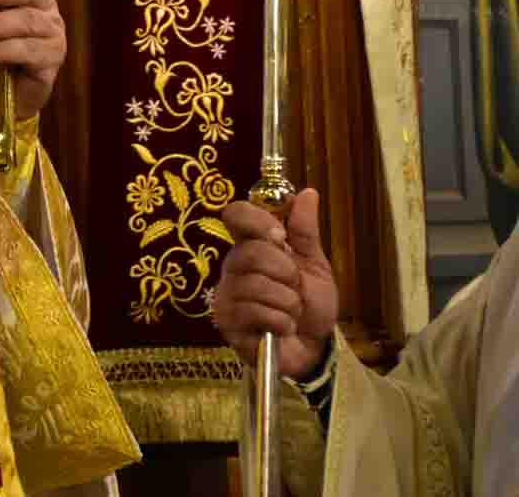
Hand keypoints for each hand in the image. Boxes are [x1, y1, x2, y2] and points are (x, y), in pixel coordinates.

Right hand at [214, 188, 337, 377]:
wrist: (313, 349)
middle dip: (287, 273)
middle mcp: (233, 266)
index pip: (236, 214)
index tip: (281, 236)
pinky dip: (282, 322)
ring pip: (259, 285)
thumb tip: (308, 192)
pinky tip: (282, 328)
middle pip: (253, 252)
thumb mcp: (315, 265)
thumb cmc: (311, 306)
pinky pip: (260, 313)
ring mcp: (227, 294)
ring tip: (290, 312)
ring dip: (288, 303)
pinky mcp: (227, 322)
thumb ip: (306, 232)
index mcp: (251, 246)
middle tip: (294, 287)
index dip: (258, 220)